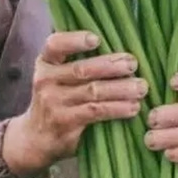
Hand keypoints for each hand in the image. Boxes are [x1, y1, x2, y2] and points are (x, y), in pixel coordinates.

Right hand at [3, 31, 146, 177]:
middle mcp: (45, 80)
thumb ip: (77, 61)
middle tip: (132, 64)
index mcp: (45, 62)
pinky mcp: (65, 122)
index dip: (75, 40)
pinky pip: (96, 112)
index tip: (96, 39)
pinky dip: (117, 108)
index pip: (55, 45)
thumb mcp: (56, 77)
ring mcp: (54, 103)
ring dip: (121, 89)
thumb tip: (119, 45)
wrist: (35, 137)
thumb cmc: (56, 99)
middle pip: (81, 69)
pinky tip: (133, 107)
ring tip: (141, 87)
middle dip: (111, 65)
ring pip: (93, 92)